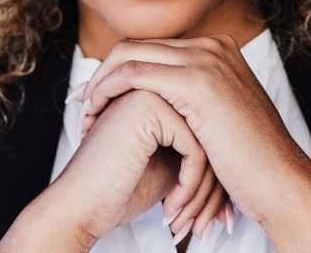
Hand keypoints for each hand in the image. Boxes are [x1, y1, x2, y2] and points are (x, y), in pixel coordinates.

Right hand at [49, 88, 232, 244]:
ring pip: (207, 142)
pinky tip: (172, 209)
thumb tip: (230, 151)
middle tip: (211, 222)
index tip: (216, 212)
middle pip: (211, 135)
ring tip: (191, 223)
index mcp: (158, 94)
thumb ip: (194, 143)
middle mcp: (155, 86)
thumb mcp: (168, 162)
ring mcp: (151, 91)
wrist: (81, 206)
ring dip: (202, 192)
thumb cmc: (120, 190)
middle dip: (214, 185)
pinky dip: (189, 187)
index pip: (208, 130)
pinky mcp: (149, 108)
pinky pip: (195, 149)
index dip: (214, 174)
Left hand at [74, 34, 310, 226]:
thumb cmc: (252, 163)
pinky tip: (97, 116)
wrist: (281, 182)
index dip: (118, 70)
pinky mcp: (196, 82)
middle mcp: (212, 46)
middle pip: (137, 45)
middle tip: (81, 104)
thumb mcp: (222, 119)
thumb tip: (164, 104)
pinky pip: (133, 74)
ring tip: (85, 115)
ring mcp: (206, 60)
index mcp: (218, 50)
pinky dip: (106, 92)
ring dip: (99, 84)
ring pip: (128, 55)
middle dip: (102, 74)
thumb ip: (197, 101)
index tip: (96, 97)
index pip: (152, 48)